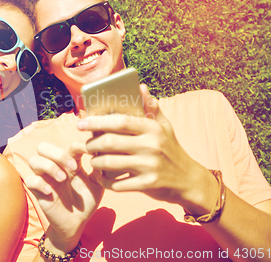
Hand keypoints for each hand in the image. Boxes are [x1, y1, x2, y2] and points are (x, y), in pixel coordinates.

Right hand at [24, 141, 102, 251]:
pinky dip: (39, 183)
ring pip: (34, 160)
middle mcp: (54, 167)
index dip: (79, 146)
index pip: (69, 145)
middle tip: (73, 168)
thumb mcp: (97, 184)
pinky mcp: (37, 192)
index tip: (91, 154)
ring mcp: (44, 179)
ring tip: (63, 179)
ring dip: (49, 166)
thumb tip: (106, 153)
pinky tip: (50, 192)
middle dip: (58, 154)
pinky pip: (29, 180)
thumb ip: (100, 169)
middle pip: (44, 147)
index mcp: (69, 162)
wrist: (77, 223)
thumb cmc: (86, 202)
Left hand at [78, 84, 217, 214]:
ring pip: (109, 163)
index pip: (120, 121)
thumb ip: (151, 108)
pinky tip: (101, 178)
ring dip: (96, 163)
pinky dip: (104, 181)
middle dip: (92, 144)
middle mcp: (152, 145)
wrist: (189, 180)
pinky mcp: (148, 185)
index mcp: (153, 128)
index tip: (81, 122)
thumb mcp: (165, 127)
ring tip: (93, 160)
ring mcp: (150, 166)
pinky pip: (117, 184)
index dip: (97, 121)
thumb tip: (141, 86)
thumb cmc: (171, 149)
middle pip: (110, 142)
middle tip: (85, 145)